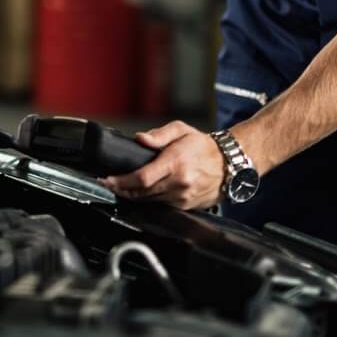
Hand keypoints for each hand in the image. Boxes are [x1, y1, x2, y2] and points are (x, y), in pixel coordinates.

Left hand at [99, 121, 224, 209]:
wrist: (229, 165)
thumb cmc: (203, 146)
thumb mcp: (181, 130)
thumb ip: (159, 135)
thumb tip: (140, 139)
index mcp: (176, 163)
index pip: (142, 178)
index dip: (121, 181)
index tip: (107, 179)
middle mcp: (179, 183)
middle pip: (142, 192)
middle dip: (122, 189)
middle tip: (108, 183)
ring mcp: (183, 197)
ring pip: (149, 201)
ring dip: (133, 196)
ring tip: (120, 187)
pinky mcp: (186, 206)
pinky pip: (161, 206)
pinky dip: (148, 200)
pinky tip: (141, 193)